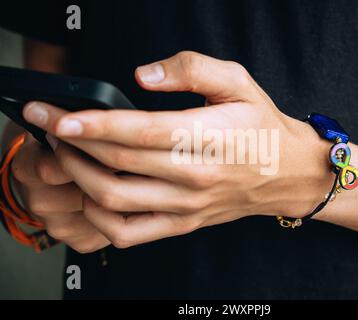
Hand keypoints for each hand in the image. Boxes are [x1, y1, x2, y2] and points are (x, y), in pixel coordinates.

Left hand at [24, 51, 333, 248]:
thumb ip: (191, 68)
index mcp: (208, 136)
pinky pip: (129, 233)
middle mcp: (195, 176)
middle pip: (118, 164)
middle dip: (72, 146)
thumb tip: (143, 75)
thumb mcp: (238, 81)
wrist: (287, 172)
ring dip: (79, 178)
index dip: (94, 124)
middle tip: (49, 128)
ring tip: (65, 156)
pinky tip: (90, 197)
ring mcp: (187, 206)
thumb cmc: (261, 126)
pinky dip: (98, 219)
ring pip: (116, 200)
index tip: (59, 117)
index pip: (140, 132)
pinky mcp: (183, 224)